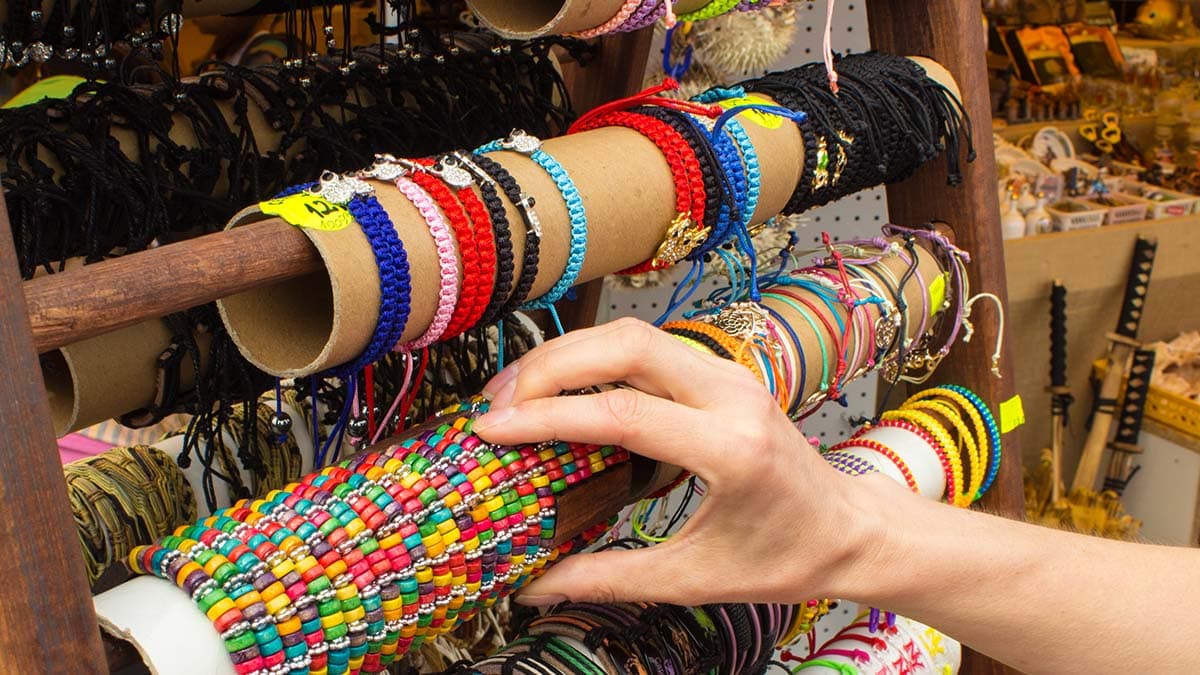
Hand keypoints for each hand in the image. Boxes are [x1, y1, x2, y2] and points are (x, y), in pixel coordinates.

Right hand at [473, 318, 892, 607]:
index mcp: (731, 448)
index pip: (622, 414)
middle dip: (550, 366)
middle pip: (625, 345)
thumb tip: (533, 586)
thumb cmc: (785, 557)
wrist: (849, 529)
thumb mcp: (694, 579)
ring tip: (516, 393)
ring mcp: (729, 377)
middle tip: (498, 402)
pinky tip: (564, 389)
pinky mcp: (721, 374)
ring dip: (570, 356)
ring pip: (634, 336)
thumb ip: (608, 578)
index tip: (492, 429)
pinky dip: (597, 360)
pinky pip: (649, 350)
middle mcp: (732, 396)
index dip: (547, 417)